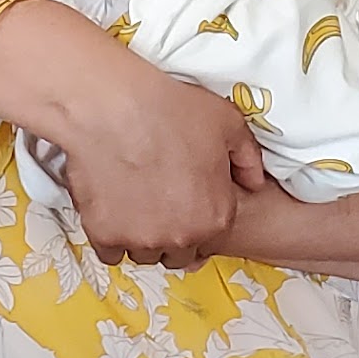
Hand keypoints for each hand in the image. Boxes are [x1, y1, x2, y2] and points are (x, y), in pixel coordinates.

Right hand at [15, 49, 248, 267]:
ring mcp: (141, 240)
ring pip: (143, 252)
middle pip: (178, 252)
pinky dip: (111, 236)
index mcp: (215, 216)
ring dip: (141, 236)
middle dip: (171, 232)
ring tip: (133, 203)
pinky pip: (110, 251)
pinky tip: (111, 209)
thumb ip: (248, 158)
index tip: (183, 200)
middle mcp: (181, 237)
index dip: (196, 216)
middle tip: (157, 201)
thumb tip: (255, 182)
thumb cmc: (170, 108)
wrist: (111, 105)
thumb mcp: (227, 123)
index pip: (210, 236)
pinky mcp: (104, 236)